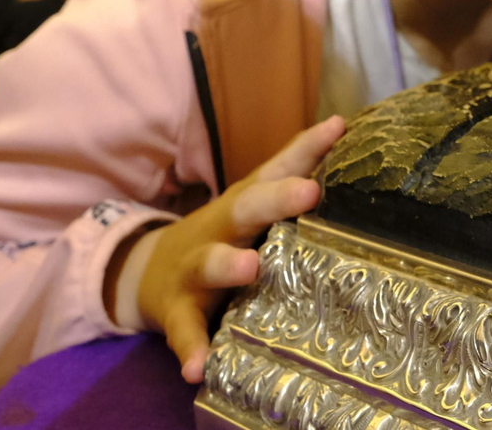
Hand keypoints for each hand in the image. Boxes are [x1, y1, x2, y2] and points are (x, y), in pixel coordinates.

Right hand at [108, 116, 345, 382]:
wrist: (149, 269)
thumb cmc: (226, 231)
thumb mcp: (254, 196)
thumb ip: (295, 162)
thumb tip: (342, 123)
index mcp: (245, 202)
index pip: (278, 168)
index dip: (307, 150)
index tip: (338, 131)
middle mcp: (220, 229)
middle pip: (245, 209)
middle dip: (275, 200)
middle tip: (308, 192)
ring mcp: (194, 269)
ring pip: (211, 264)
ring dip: (229, 265)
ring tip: (251, 268)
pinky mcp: (177, 310)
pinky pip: (184, 330)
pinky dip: (191, 348)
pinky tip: (198, 368)